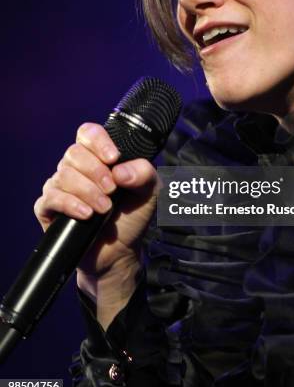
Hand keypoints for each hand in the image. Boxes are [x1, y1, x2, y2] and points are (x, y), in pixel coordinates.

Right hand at [34, 123, 159, 324]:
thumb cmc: (132, 217)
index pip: (88, 133)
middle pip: (74, 153)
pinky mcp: (48, 209)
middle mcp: (76, 168)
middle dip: (96, 171)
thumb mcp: (151, 192)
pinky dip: (70, 204)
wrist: (119, 253)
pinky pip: (51, 198)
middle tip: (113, 190)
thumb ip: (144, 173)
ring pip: (63, 174)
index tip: (114, 158)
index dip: (98, 141)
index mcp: (98, 157)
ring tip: (105, 208)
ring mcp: (60, 187)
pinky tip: (87, 214)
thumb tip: (121, 170)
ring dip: (88, 191)